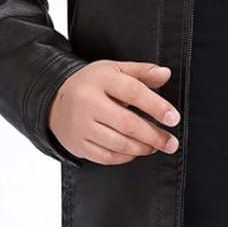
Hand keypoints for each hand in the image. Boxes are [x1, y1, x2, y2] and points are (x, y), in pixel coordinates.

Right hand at [48, 60, 180, 163]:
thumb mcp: (116, 69)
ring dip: (142, 147)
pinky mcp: (78, 145)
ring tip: (155, 145)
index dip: (157, 107)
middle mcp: (88, 103)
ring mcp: (81, 126)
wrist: (54, 100)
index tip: (173, 118)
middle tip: (171, 142)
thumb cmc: (91, 84)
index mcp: (102, 80)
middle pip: (127, 124)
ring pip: (118, 143)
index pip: (134, 93)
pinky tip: (135, 150)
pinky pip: (107, 156)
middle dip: (154, 136)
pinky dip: (125, 156)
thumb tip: (165, 74)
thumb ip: (143, 72)